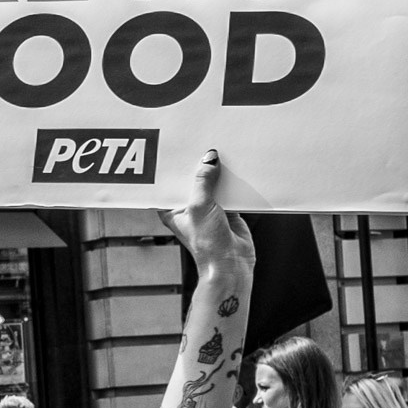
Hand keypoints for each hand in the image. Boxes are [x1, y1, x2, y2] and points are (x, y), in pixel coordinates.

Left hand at [158, 150, 255, 283]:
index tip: (179, 147)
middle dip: (199, 165)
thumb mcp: (200, 206)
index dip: (174, 166)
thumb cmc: (207, 244)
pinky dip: (234, 181)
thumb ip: (203, 181)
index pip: (170, 182)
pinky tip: (237, 168)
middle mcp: (189, 207)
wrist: (231, 264)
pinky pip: (230, 190)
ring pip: (213, 183)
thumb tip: (209, 159)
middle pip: (193, 179)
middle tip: (203, 144)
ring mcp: (209, 208)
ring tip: (222, 152)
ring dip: (218, 172)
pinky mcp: (228, 209)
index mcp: (172, 209)